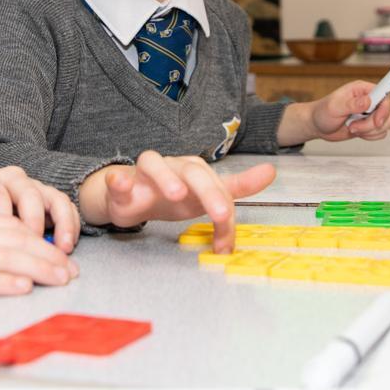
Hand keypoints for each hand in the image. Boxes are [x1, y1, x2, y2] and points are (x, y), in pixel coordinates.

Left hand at [0, 165, 79, 252]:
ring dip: (62, 224)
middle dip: (34, 221)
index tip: (4, 241)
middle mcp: (12, 180)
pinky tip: (67, 247)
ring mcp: (34, 187)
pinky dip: (71, 226)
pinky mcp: (50, 199)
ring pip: (54, 198)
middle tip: (34, 244)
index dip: (2, 216)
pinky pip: (68, 207)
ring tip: (62, 248)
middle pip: (28, 193)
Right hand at [0, 207, 77, 297]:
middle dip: (47, 255)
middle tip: (73, 272)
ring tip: (61, 279)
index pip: (6, 227)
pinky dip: (0, 281)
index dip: (38, 241)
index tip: (61, 255)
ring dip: (36, 268)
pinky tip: (21, 287)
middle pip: (12, 240)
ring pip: (0, 257)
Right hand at [77, 150, 276, 252]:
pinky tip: (123, 185)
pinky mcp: (121, 181)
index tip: (229, 226)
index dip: (225, 204)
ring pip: (154, 163)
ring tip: (176, 194)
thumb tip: (271, 171)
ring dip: (166, 177)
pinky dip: (119, 180)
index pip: (217, 185)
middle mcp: (174, 166)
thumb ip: (238, 187)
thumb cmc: (172, 196)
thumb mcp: (207, 196)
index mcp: (196, 171)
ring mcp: (146, 172)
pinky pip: (118, 177)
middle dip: (208, 192)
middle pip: (193, 171)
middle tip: (219, 214)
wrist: (131, 198)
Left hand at [302, 80, 389, 143]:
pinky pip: (381, 132)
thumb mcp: (334, 107)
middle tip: (353, 126)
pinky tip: (356, 132)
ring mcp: (371, 113)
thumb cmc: (322, 112)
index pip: (384, 93)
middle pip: (386, 112)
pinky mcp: (370, 124)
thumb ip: (352, 104)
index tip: (377, 119)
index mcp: (361, 89)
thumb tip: (367, 101)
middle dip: (371, 124)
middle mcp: (369, 99)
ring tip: (352, 128)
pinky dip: (370, 136)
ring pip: (386, 124)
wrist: (317, 125)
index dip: (384, 107)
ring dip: (369, 131)